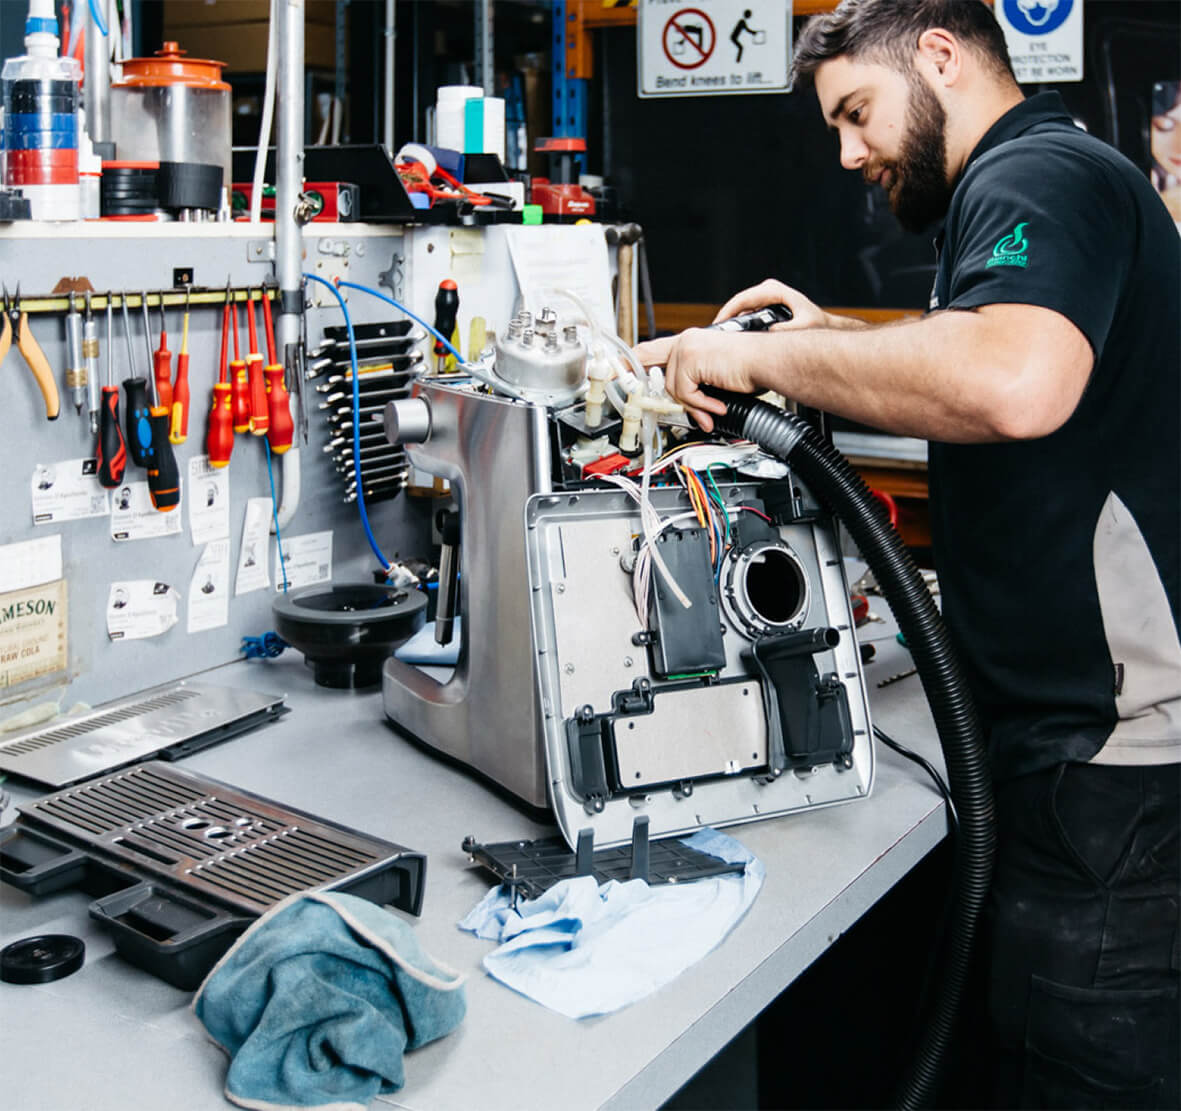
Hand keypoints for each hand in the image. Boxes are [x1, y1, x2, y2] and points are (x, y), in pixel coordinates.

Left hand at [632, 327, 759, 432]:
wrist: (768, 363)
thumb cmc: (751, 369)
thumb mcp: (714, 380)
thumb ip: (695, 388)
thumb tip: (687, 408)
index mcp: (689, 342)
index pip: (649, 350)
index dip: (628, 361)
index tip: (611, 370)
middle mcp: (685, 341)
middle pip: (656, 372)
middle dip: (646, 387)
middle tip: (647, 395)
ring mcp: (687, 348)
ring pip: (674, 389)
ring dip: (695, 405)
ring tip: (713, 409)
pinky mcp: (691, 359)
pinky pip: (685, 393)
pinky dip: (702, 403)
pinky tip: (718, 402)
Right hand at [713, 278, 829, 329]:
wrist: (825, 327)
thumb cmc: (816, 325)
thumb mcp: (803, 328)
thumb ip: (787, 331)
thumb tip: (770, 333)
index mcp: (773, 291)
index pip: (742, 299)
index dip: (727, 313)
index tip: (718, 327)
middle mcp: (768, 291)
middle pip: (739, 305)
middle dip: (728, 321)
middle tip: (717, 337)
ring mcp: (766, 298)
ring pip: (742, 311)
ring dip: (733, 325)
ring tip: (725, 341)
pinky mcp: (766, 306)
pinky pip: (748, 315)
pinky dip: (741, 326)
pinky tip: (738, 340)